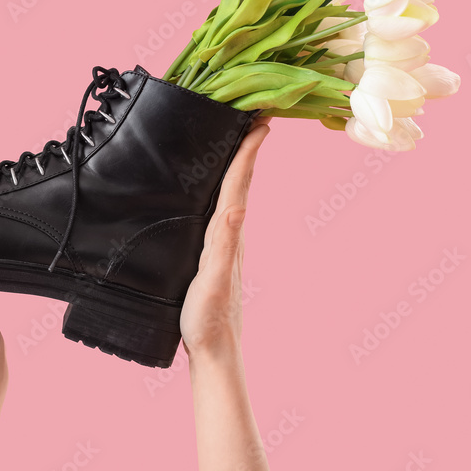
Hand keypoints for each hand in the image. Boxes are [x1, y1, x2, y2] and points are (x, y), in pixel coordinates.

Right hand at [180, 116, 269, 360]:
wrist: (213, 354)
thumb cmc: (209, 320)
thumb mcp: (214, 281)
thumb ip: (224, 246)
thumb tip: (236, 207)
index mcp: (229, 235)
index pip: (239, 185)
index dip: (249, 152)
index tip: (260, 120)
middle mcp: (231, 236)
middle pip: (240, 183)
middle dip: (246, 148)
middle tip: (252, 116)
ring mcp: (225, 246)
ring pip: (232, 196)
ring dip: (237, 167)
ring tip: (236, 141)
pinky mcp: (215, 256)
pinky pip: (222, 212)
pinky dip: (224, 191)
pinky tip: (217, 191)